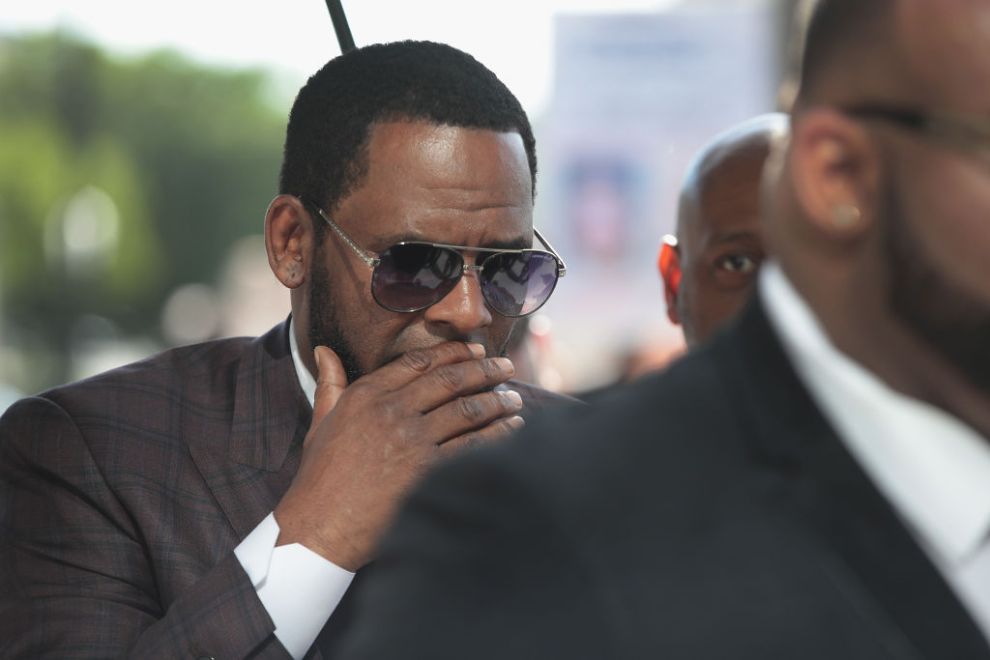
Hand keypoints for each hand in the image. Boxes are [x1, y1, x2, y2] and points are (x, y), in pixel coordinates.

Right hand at [274, 341, 524, 570]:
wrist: (318, 528)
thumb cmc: (320, 477)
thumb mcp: (321, 423)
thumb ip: (330, 385)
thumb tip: (324, 351)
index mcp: (366, 395)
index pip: (419, 362)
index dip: (453, 352)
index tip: (476, 350)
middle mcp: (391, 411)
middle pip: (449, 380)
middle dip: (484, 370)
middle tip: (505, 367)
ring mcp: (411, 441)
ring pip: (466, 410)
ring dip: (497, 401)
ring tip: (515, 398)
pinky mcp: (426, 471)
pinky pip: (472, 446)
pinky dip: (497, 434)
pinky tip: (513, 428)